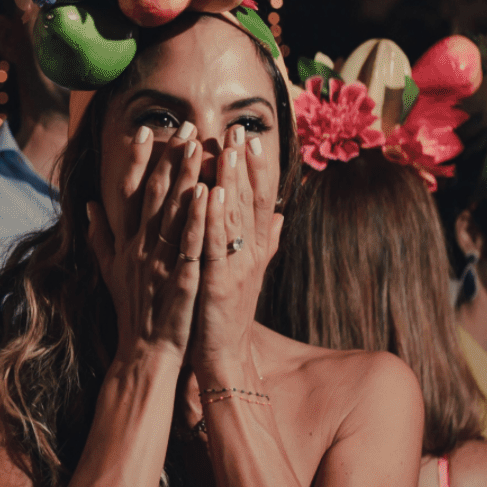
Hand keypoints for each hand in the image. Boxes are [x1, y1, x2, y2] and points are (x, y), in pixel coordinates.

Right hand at [85, 119, 208, 363]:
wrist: (143, 352)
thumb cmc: (131, 310)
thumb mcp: (109, 271)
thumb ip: (100, 236)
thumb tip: (89, 205)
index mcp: (126, 243)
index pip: (129, 193)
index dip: (138, 161)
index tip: (146, 132)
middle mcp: (141, 247)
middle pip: (156, 195)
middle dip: (170, 158)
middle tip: (185, 126)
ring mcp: (161, 263)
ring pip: (175, 213)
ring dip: (188, 177)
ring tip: (201, 146)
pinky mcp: (182, 280)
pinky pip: (192, 244)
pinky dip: (200, 218)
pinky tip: (211, 193)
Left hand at [190, 123, 281, 372]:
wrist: (223, 357)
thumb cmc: (229, 313)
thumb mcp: (249, 274)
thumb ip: (264, 242)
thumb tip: (279, 215)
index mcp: (253, 250)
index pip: (258, 201)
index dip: (257, 169)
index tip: (252, 137)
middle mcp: (248, 255)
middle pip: (249, 202)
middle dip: (246, 165)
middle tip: (241, 130)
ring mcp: (233, 268)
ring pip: (232, 217)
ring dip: (230, 182)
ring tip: (228, 149)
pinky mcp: (214, 283)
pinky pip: (212, 244)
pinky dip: (211, 218)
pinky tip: (207, 193)